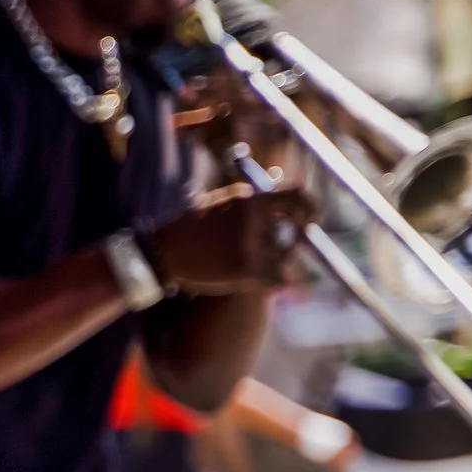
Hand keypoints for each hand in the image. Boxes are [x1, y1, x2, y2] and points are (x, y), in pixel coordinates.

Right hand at [144, 183, 314, 294]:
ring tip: (261, 265)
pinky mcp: (247, 269)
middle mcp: (253, 218)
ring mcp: (251, 244)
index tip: (309, 218)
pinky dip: (276, 282)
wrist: (162, 252)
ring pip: (285, 256)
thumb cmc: (189, 229)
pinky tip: (264, 282)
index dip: (309, 207)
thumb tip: (276, 189)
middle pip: (294, 230)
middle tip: (290, 247)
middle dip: (295, 240)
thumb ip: (248, 200)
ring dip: (279, 262)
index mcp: (248, 199)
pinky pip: (278, 277)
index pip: (296, 196)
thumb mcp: (218, 202)